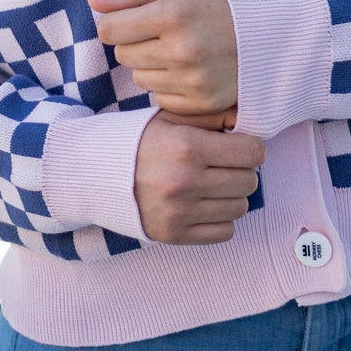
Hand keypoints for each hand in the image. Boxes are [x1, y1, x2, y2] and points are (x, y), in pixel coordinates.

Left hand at [89, 0, 237, 117]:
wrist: (275, 37)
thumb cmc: (224, 7)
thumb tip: (92, 1)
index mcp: (173, 15)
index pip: (110, 30)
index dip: (117, 23)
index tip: (133, 20)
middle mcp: (181, 51)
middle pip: (123, 56)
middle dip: (136, 44)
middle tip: (165, 34)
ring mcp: (192, 81)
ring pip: (140, 78)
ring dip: (152, 66)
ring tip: (182, 52)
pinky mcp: (201, 104)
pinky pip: (160, 99)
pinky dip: (170, 87)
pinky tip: (192, 71)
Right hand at [133, 112, 264, 243]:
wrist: (98, 172)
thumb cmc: (143, 140)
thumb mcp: (173, 117)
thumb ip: (213, 116)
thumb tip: (247, 122)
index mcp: (188, 146)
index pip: (252, 152)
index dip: (251, 147)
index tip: (240, 146)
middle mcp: (185, 181)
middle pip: (249, 181)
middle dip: (242, 170)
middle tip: (224, 165)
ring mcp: (179, 211)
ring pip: (239, 208)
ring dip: (231, 195)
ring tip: (212, 184)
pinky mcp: (174, 234)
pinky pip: (225, 232)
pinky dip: (220, 219)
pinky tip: (204, 204)